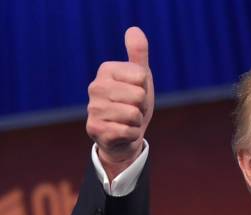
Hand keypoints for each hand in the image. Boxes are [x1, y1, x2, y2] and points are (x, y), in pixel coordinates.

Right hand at [86, 26, 154, 180]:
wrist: (123, 136)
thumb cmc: (133, 103)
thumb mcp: (140, 78)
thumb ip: (138, 54)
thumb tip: (134, 29)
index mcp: (106, 70)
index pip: (141, 76)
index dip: (145, 88)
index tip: (137, 94)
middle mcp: (95, 87)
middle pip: (138, 95)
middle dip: (142, 107)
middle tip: (133, 110)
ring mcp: (93, 109)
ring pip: (133, 114)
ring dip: (137, 122)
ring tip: (127, 121)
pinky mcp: (95, 129)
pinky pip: (128, 131)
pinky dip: (131, 135)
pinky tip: (122, 133)